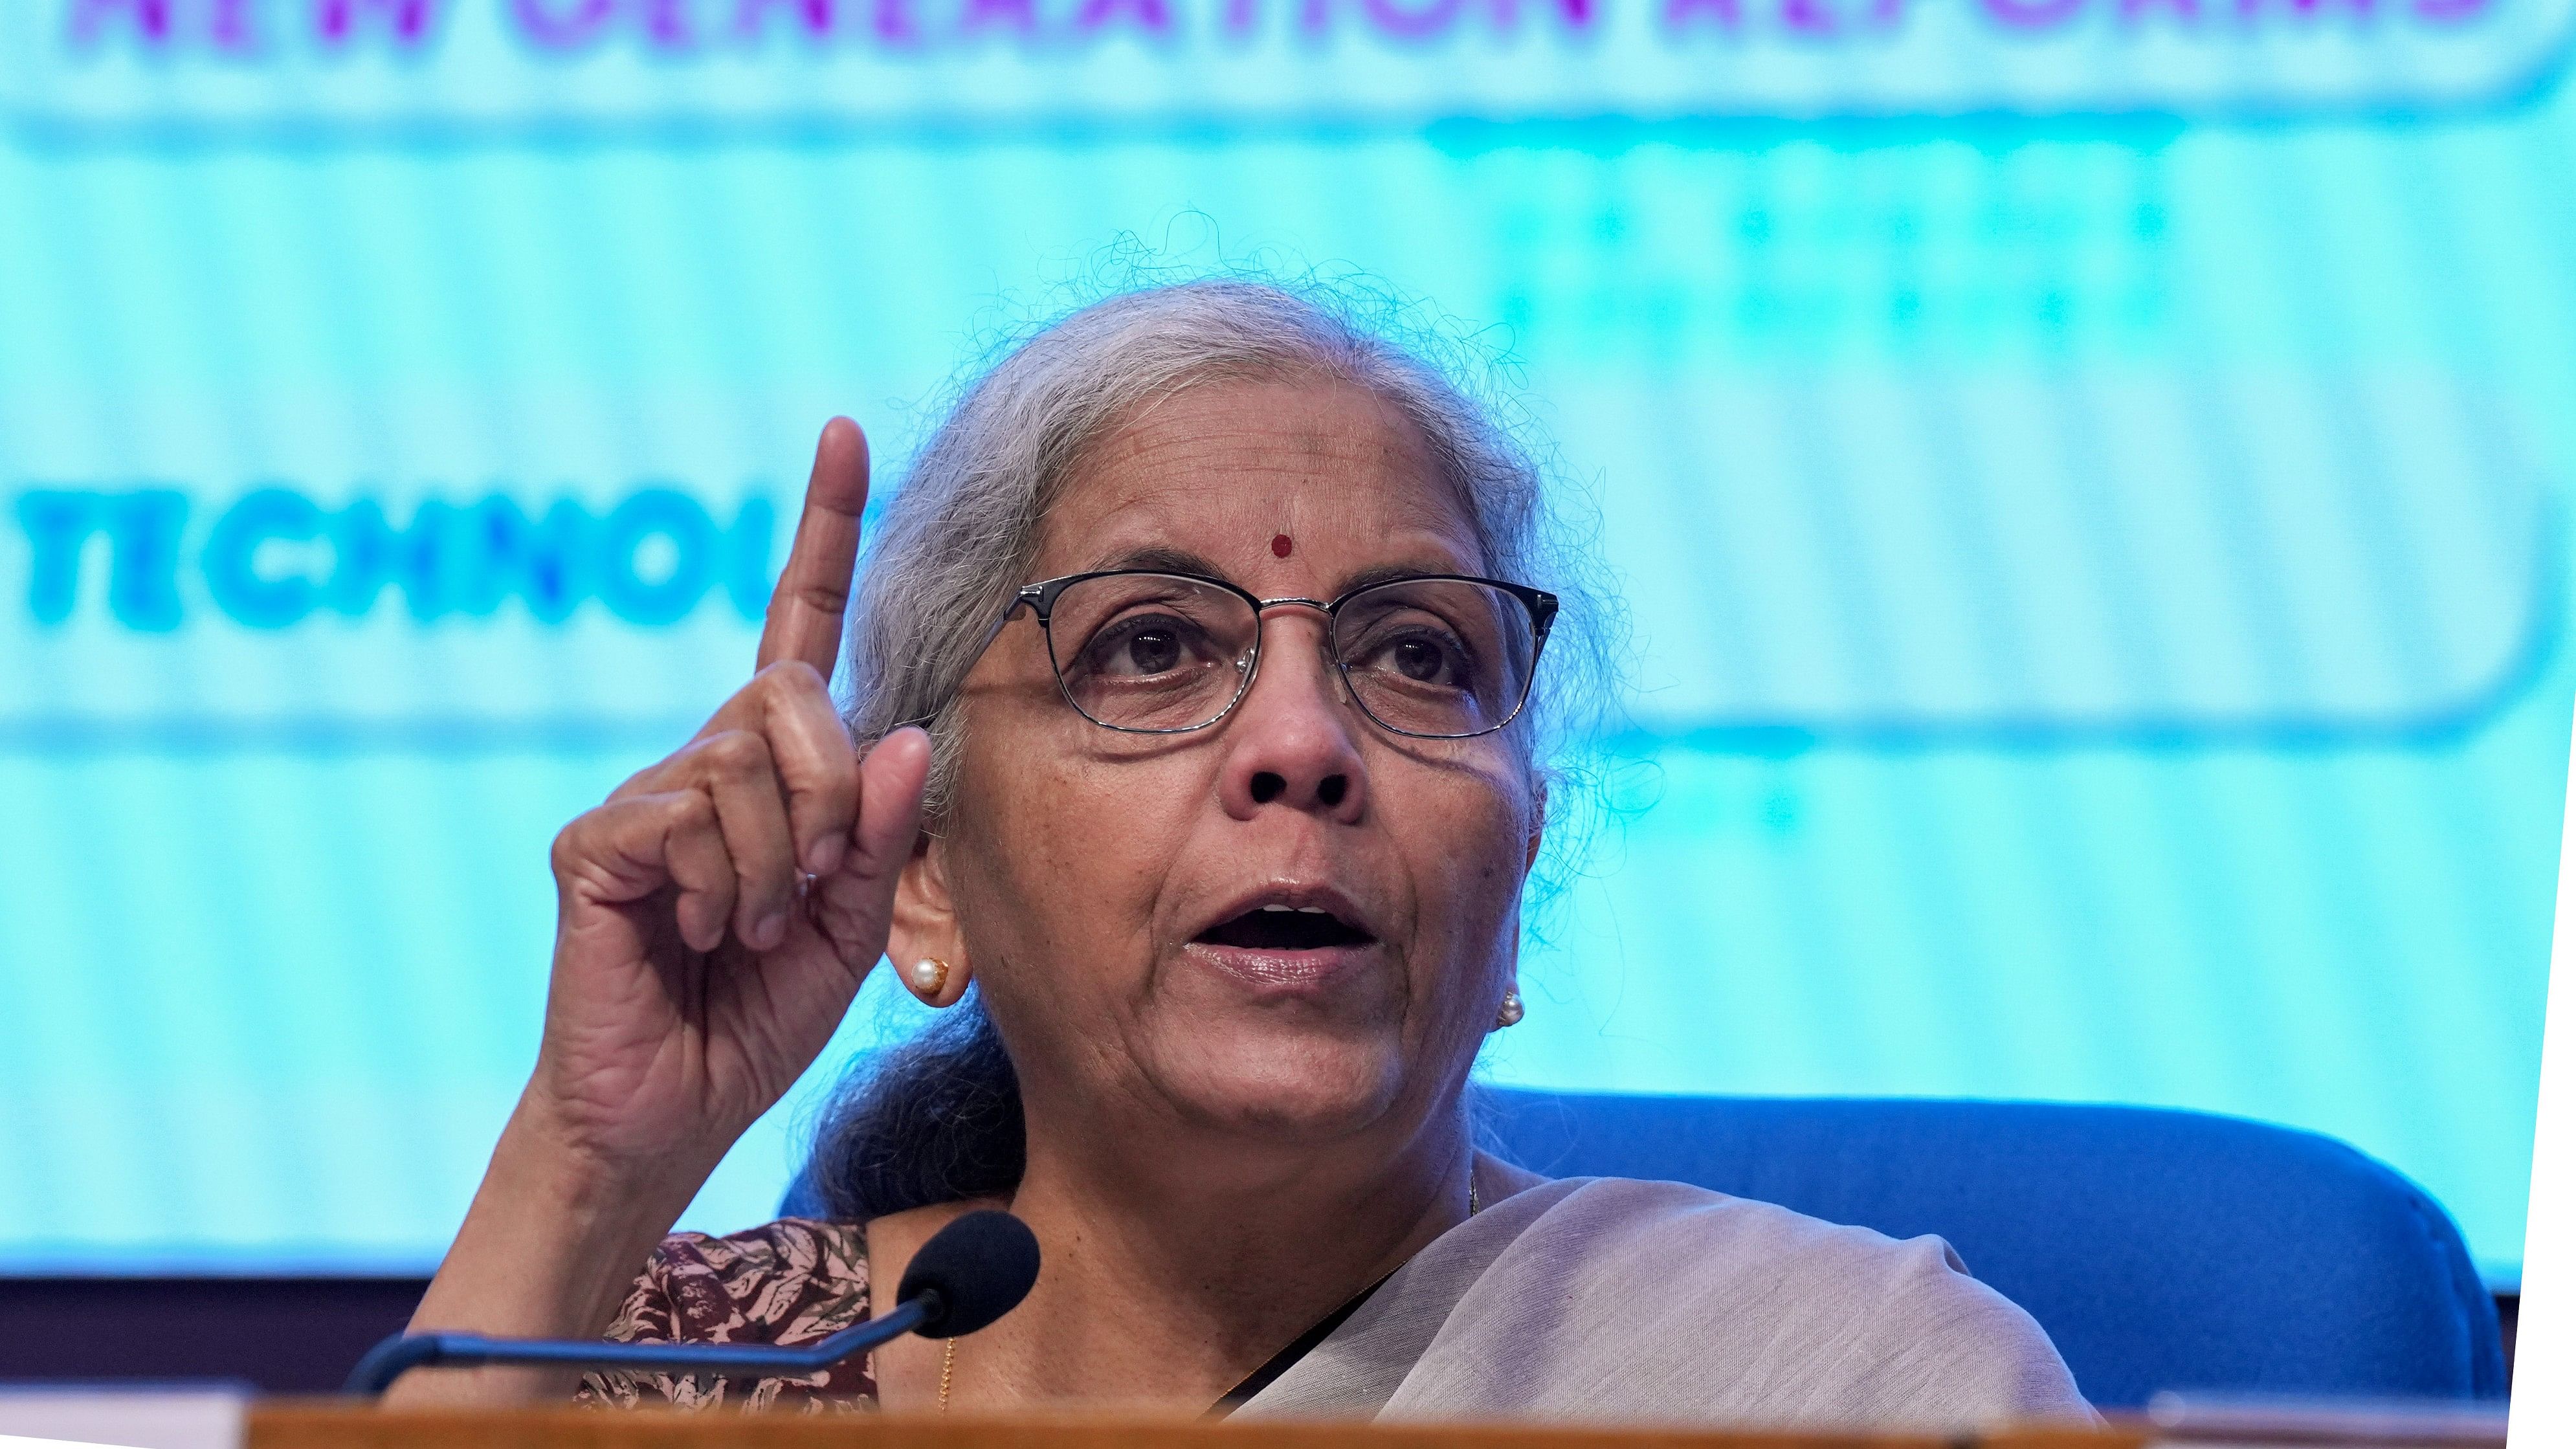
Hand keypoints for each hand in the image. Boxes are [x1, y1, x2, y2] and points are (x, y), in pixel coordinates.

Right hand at [526, 417, 930, 1182]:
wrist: (673, 1108)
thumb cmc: (758, 1012)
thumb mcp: (858, 921)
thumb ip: (886, 830)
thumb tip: (902, 729)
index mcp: (774, 767)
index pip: (799, 624)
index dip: (822, 529)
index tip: (843, 431)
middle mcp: (704, 758)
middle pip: (792, 702)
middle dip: (832, 802)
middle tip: (814, 890)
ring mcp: (643, 794)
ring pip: (745, 764)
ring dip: (780, 866)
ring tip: (750, 927)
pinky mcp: (595, 839)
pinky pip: (690, 818)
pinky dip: (725, 887)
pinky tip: (701, 932)